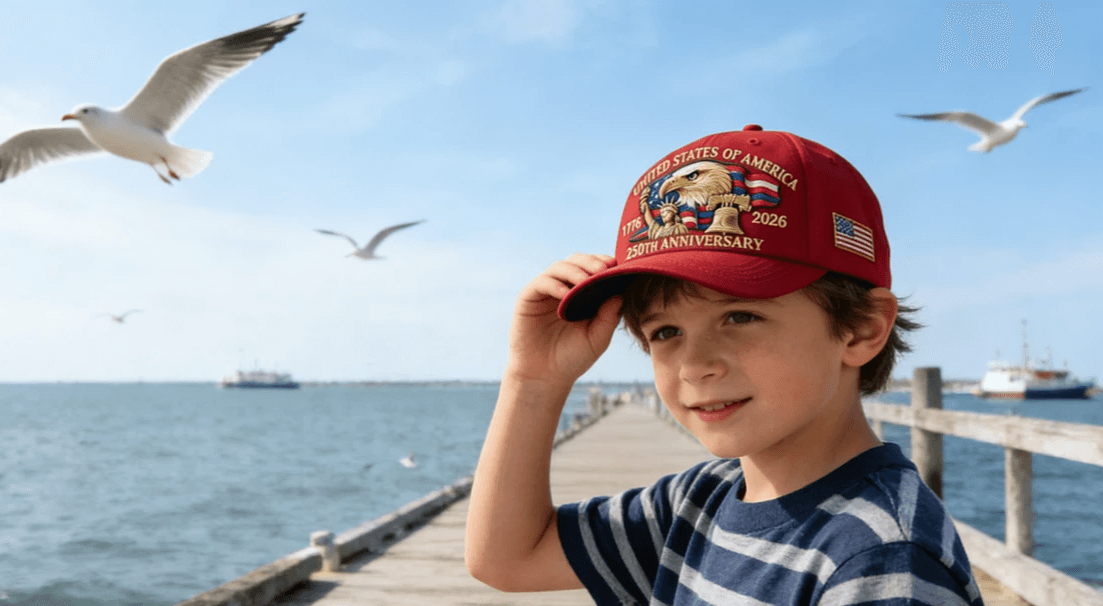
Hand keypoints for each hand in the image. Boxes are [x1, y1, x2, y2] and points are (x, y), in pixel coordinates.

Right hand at [506, 253, 621, 386]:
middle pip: (577, 261)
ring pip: (559, 267)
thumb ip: (609, 317)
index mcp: (582, 294)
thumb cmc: (572, 358)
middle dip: (591, 262)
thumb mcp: (597, 339)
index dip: (605, 264)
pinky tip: (566, 294)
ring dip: (575, 270)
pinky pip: (542, 282)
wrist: (545, 376)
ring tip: (587, 280)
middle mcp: (564, 288)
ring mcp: (546, 292)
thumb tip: (620, 293)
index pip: (594, 269)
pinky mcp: (529, 298)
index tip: (619, 267)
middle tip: (604, 269)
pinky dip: (555, 284)